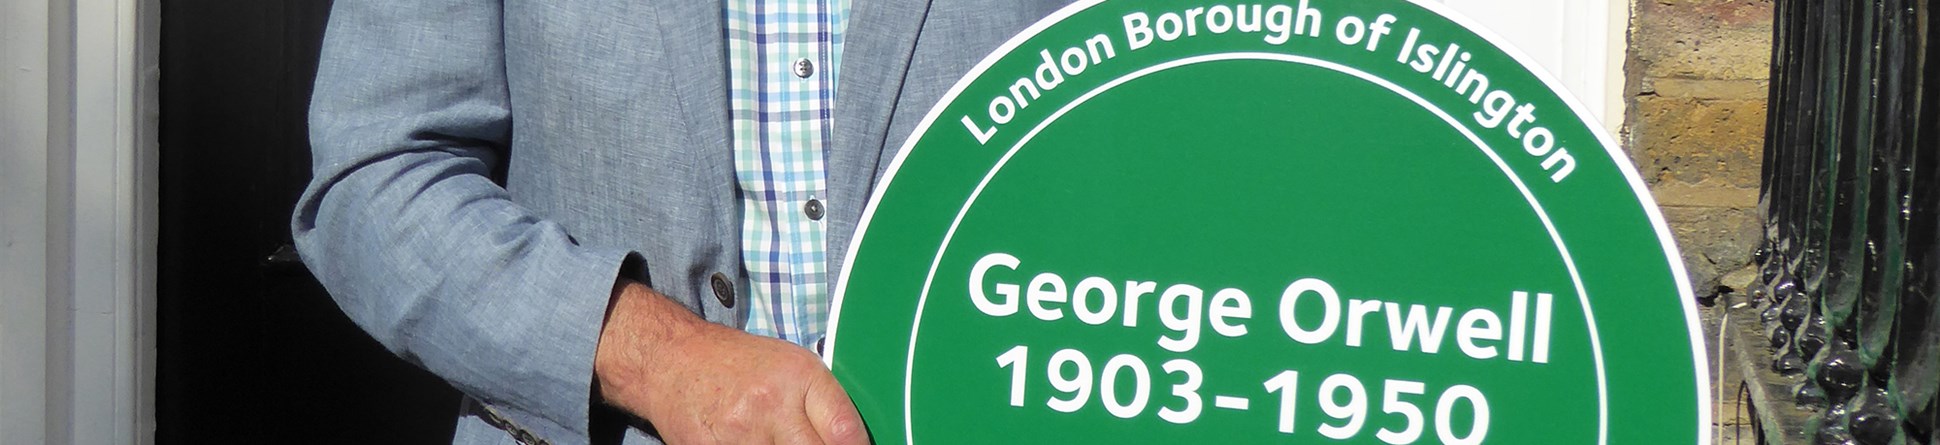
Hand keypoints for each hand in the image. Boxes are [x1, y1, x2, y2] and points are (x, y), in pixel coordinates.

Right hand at [595, 279, 868, 444]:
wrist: (672, 359)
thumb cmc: (739, 364)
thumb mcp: (791, 365)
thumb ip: (825, 403)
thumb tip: (855, 442)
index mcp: (798, 377)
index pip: (844, 431)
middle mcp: (769, 404)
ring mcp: (738, 433)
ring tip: (780, 443)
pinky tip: (752, 444)